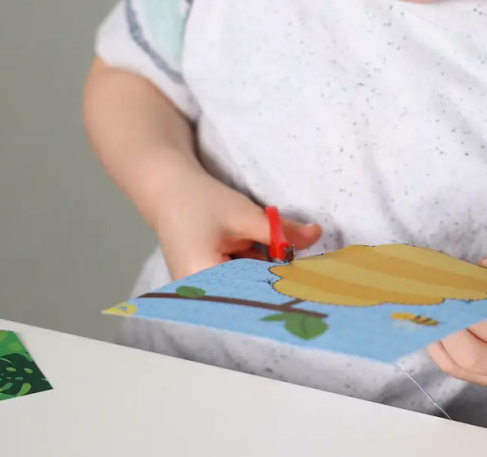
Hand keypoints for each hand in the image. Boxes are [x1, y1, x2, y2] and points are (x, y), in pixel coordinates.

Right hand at [153, 171, 321, 280]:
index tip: (315, 287)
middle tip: (317, 279)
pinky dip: (259, 271)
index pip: (253, 296)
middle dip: (281, 285)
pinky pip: (240, 282)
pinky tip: (280, 263)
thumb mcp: (245, 214)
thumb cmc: (199, 201)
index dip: (284, 292)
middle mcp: (199, 294)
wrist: (169, 190)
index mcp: (203, 280)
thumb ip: (280, 231)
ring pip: (247, 289)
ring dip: (271, 277)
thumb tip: (316, 235)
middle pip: (250, 296)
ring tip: (306, 274)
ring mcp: (203, 290)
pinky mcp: (209, 283)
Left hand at [427, 241, 486, 385]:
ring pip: (463, 356)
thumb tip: (485, 265)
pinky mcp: (485, 381)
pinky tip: (435, 323)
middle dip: (455, 306)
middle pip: (479, 330)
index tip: (462, 276)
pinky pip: (451, 366)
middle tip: (440, 288)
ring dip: (442, 327)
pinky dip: (436, 344)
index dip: (475, 288)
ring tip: (435, 305)